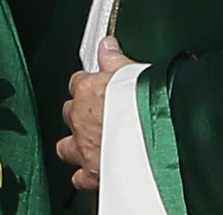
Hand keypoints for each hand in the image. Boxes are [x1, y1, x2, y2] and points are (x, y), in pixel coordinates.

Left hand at [55, 38, 132, 194]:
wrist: (157, 136)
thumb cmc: (146, 103)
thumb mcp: (131, 72)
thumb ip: (114, 59)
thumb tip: (106, 45)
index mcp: (87, 91)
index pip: (77, 82)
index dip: (87, 85)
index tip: (96, 87)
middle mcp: (80, 119)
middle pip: (69, 113)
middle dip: (79, 114)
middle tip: (95, 115)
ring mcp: (85, 147)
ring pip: (66, 147)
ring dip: (74, 145)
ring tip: (88, 143)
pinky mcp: (92, 173)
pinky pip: (79, 178)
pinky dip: (84, 177)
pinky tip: (92, 173)